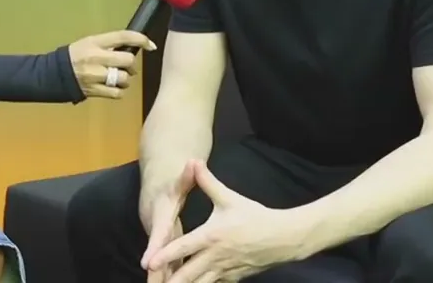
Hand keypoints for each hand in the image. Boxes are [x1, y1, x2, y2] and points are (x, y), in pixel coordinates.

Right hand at [67, 30, 156, 98]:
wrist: (55, 73)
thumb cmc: (75, 56)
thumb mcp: (89, 43)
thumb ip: (108, 45)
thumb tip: (131, 48)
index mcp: (95, 43)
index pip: (123, 37)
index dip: (140, 39)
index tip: (150, 44)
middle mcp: (96, 58)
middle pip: (128, 60)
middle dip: (131, 64)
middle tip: (126, 66)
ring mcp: (96, 75)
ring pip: (124, 78)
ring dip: (124, 79)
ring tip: (116, 78)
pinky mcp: (94, 90)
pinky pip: (117, 93)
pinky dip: (119, 91)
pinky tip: (113, 87)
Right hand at [139, 161, 194, 271]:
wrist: (157, 182)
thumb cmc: (169, 181)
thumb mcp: (178, 177)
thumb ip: (187, 174)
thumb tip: (193, 162)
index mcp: (160, 215)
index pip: (157, 233)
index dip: (153, 247)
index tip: (147, 263)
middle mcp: (156, 230)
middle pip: (155, 255)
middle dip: (154, 274)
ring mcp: (159, 239)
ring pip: (161, 263)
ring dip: (162, 279)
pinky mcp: (165, 245)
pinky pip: (168, 263)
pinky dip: (169, 277)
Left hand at [145, 160, 313, 282]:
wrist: (283, 238)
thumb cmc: (254, 217)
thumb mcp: (230, 198)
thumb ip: (208, 182)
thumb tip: (194, 162)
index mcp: (211, 237)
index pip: (183, 248)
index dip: (165, 255)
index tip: (149, 263)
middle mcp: (215, 257)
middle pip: (187, 274)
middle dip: (170, 281)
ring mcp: (224, 270)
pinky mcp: (233, 278)